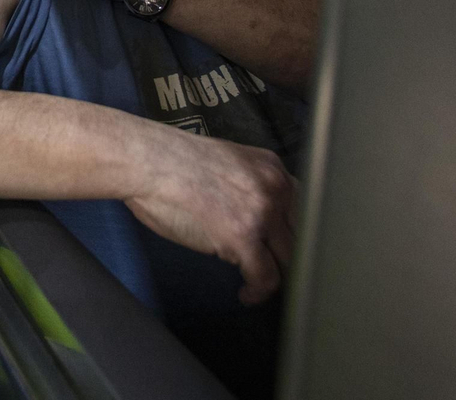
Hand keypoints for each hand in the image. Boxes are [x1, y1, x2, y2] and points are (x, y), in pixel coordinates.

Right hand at [124, 126, 296, 304]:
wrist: (149, 161)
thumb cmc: (172, 161)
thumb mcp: (228, 161)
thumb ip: (251, 185)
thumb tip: (255, 216)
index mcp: (271, 167)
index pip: (305, 206)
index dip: (297, 232)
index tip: (285, 248)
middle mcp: (275, 187)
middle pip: (303, 235)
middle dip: (290, 257)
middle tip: (275, 271)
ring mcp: (262, 212)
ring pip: (290, 259)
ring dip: (277, 277)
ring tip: (260, 286)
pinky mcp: (243, 238)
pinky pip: (266, 277)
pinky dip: (258, 292)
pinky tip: (246, 294)